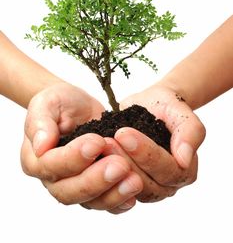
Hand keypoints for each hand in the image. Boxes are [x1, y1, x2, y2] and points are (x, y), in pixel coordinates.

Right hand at [21, 82, 142, 213]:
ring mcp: (74, 186)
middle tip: (120, 165)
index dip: (74, 158)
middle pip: (70, 191)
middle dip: (97, 180)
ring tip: (134, 181)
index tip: (97, 142)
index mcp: (35, 159)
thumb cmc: (60, 103)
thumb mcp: (48, 103)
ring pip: (90, 201)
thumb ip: (41, 122)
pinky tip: (134, 194)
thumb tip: (41, 145)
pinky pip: (105, 202)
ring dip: (113, 194)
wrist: (77, 106)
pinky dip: (120, 201)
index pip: (51, 166)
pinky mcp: (94, 187)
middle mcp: (53, 179)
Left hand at [109, 84, 205, 202]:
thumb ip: (190, 132)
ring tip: (99, 145)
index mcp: (184, 171)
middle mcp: (166, 185)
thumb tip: (185, 158)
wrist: (152, 105)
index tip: (124, 133)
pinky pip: (113, 186)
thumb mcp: (181, 112)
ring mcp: (145, 186)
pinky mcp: (125, 182)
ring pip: (127, 186)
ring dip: (111, 167)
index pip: (167, 169)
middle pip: (146, 183)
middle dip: (125, 160)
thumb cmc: (168, 107)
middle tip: (107, 141)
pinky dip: (101, 173)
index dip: (146, 153)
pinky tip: (91, 157)